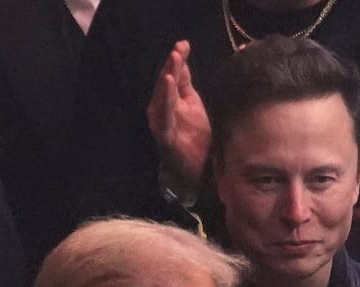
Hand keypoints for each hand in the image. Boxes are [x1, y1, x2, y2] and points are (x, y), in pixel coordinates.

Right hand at [148, 40, 210, 198]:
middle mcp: (160, 110)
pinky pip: (163, 120)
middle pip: (164, 85)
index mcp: (168, 101)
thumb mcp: (192, 103)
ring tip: (171, 70)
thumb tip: (181, 52)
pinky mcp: (164, 138)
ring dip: (166, 85)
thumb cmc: (195, 137)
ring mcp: (161, 124)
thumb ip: (185, 81)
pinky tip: (169, 91)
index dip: (176, 61)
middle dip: (170, 68)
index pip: (171, 77)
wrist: (199, 170)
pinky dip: (165, 104)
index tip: (184, 45)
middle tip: (177, 51)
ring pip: (161, 100)